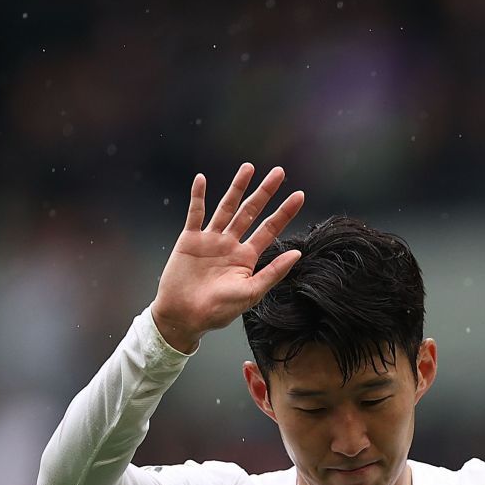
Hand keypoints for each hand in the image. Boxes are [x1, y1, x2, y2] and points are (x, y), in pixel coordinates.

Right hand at [150, 163, 306, 352]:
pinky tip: (202, 179)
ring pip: (226, 207)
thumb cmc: (218, 311)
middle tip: (279, 172)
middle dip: (265, 192)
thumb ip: (274, 272)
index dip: (284, 212)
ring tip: (249, 168)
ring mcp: (211, 240)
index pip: (270, 229)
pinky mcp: (190, 239)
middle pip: (251, 212)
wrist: (184, 316)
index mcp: (247, 258)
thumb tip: (298, 253)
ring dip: (237, 188)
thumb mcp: (251, 292)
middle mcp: (231, 244)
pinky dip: (198, 196)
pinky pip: (195, 213)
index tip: (300, 195)